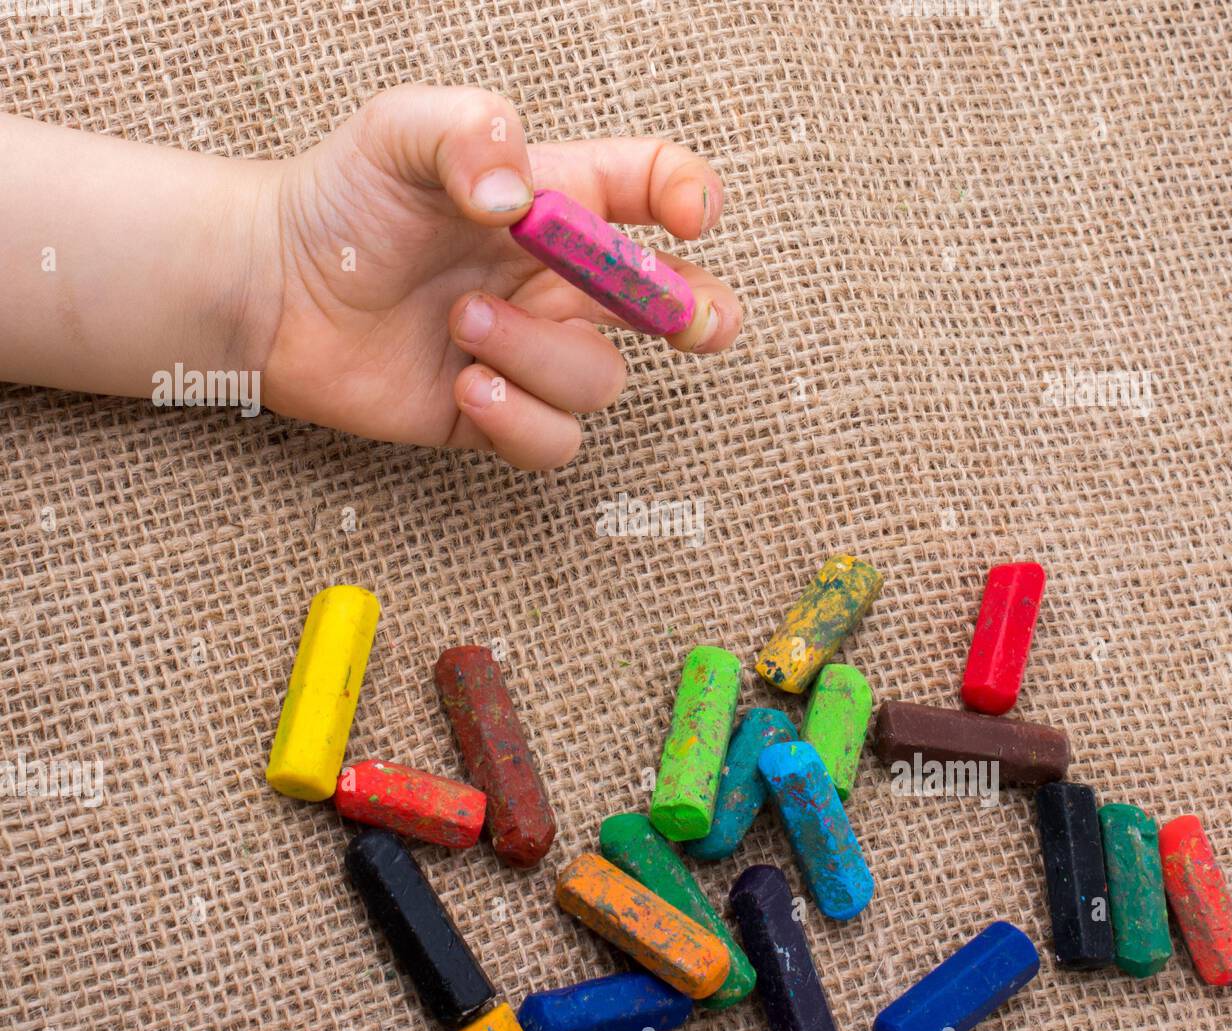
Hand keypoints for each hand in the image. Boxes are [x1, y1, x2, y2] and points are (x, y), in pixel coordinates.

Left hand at [261, 84, 740, 468]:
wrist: (269, 288)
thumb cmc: (337, 201)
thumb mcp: (398, 130)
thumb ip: (471, 133)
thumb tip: (521, 201)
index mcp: (552, 201)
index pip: (648, 186)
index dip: (689, 196)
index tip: (690, 217)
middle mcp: (552, 281)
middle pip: (666, 305)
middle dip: (700, 315)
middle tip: (693, 323)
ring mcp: (528, 352)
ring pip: (597, 379)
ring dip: (539, 355)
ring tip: (462, 324)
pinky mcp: (493, 413)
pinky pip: (552, 438)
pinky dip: (519, 418)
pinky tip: (464, 384)